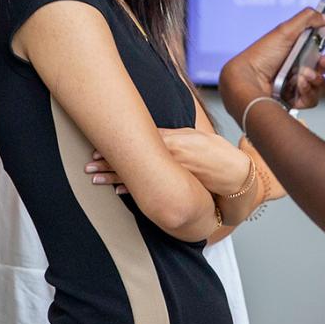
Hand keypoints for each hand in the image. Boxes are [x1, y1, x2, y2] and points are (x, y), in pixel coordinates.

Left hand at [86, 128, 250, 197]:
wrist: (236, 175)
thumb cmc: (216, 153)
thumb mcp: (193, 136)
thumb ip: (171, 135)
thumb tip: (151, 132)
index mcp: (172, 139)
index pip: (139, 138)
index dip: (117, 141)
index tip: (98, 143)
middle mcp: (169, 154)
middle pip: (132, 156)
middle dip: (108, 159)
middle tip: (88, 162)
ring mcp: (171, 172)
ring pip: (136, 173)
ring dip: (113, 176)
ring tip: (93, 177)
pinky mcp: (175, 187)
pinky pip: (150, 189)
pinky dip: (132, 190)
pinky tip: (116, 191)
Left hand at [219, 6, 324, 123]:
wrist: (247, 80)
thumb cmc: (260, 56)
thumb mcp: (285, 31)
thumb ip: (307, 19)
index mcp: (293, 48)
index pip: (317, 42)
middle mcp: (296, 66)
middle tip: (323, 62)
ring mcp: (295, 84)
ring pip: (321, 84)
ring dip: (316, 78)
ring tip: (303, 75)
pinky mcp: (294, 100)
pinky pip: (312, 99)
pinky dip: (308, 92)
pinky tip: (298, 86)